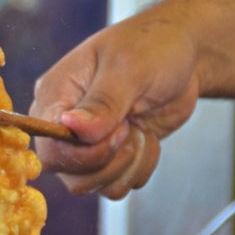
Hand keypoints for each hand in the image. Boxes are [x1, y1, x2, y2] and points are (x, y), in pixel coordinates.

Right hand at [30, 16, 200, 198]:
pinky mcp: (105, 158)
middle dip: (109, 160)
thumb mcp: (130, 67)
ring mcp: (82, 145)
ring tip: (140, 131)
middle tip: (131, 127)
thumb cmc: (153, 47)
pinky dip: (137, 170)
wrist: (185, 56)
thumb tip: (71, 127)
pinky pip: (112, 186)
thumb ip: (102, 102)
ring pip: (89, 184)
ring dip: (127, 166)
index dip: (84, 152)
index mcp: (54, 96)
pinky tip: (145, 139)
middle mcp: (60, 125)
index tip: (119, 128)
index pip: (49, 145)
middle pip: (67, 172)